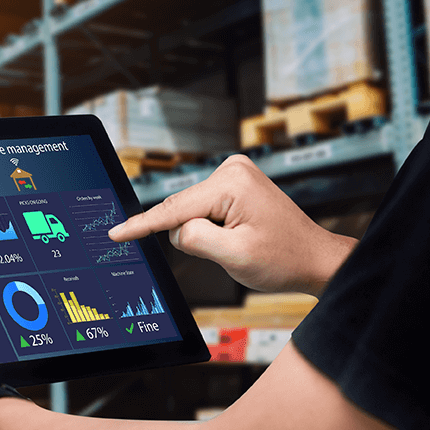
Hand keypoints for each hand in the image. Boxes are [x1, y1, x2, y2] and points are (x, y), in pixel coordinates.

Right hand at [109, 154, 356, 296]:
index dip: (142, 225)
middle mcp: (231, 170)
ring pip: (191, 212)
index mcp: (232, 183)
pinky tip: (236, 235)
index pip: (174, 209)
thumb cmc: (284, 259)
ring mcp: (233, 175)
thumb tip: (175, 231)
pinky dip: (209, 228)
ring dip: (204, 233)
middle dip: (192, 236)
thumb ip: (194, 240)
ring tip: (240, 242)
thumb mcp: (234, 256)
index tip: (115, 234)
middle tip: (228, 250)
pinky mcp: (233, 185)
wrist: (314, 259)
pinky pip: (202, 210)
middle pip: (182, 210)